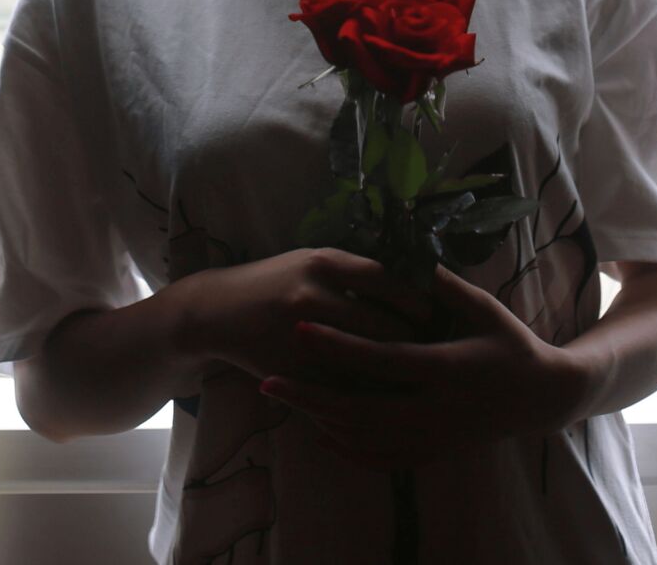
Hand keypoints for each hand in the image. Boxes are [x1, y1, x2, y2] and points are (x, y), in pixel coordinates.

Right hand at [179, 247, 436, 394]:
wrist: (217, 311)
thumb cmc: (276, 281)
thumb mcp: (313, 261)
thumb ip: (357, 271)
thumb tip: (418, 284)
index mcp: (324, 261)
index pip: (388, 278)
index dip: (419, 298)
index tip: (438, 311)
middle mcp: (313, 293)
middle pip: (382, 322)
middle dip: (415, 340)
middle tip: (439, 350)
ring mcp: (300, 334)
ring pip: (365, 358)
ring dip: (394, 370)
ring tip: (419, 374)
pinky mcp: (291, 369)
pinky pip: (339, 385)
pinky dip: (363, 391)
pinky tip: (383, 395)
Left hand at [256, 263, 586, 470]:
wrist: (542, 398)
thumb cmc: (512, 344)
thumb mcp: (485, 309)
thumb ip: (443, 285)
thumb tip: (406, 252)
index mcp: (447, 368)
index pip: (381, 358)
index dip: (338, 344)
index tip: (300, 328)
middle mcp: (437, 409)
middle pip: (360, 409)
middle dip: (310, 395)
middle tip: (267, 380)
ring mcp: (434, 437)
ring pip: (364, 438)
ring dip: (320, 421)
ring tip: (285, 401)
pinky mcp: (433, 453)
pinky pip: (380, 459)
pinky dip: (346, 449)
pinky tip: (320, 432)